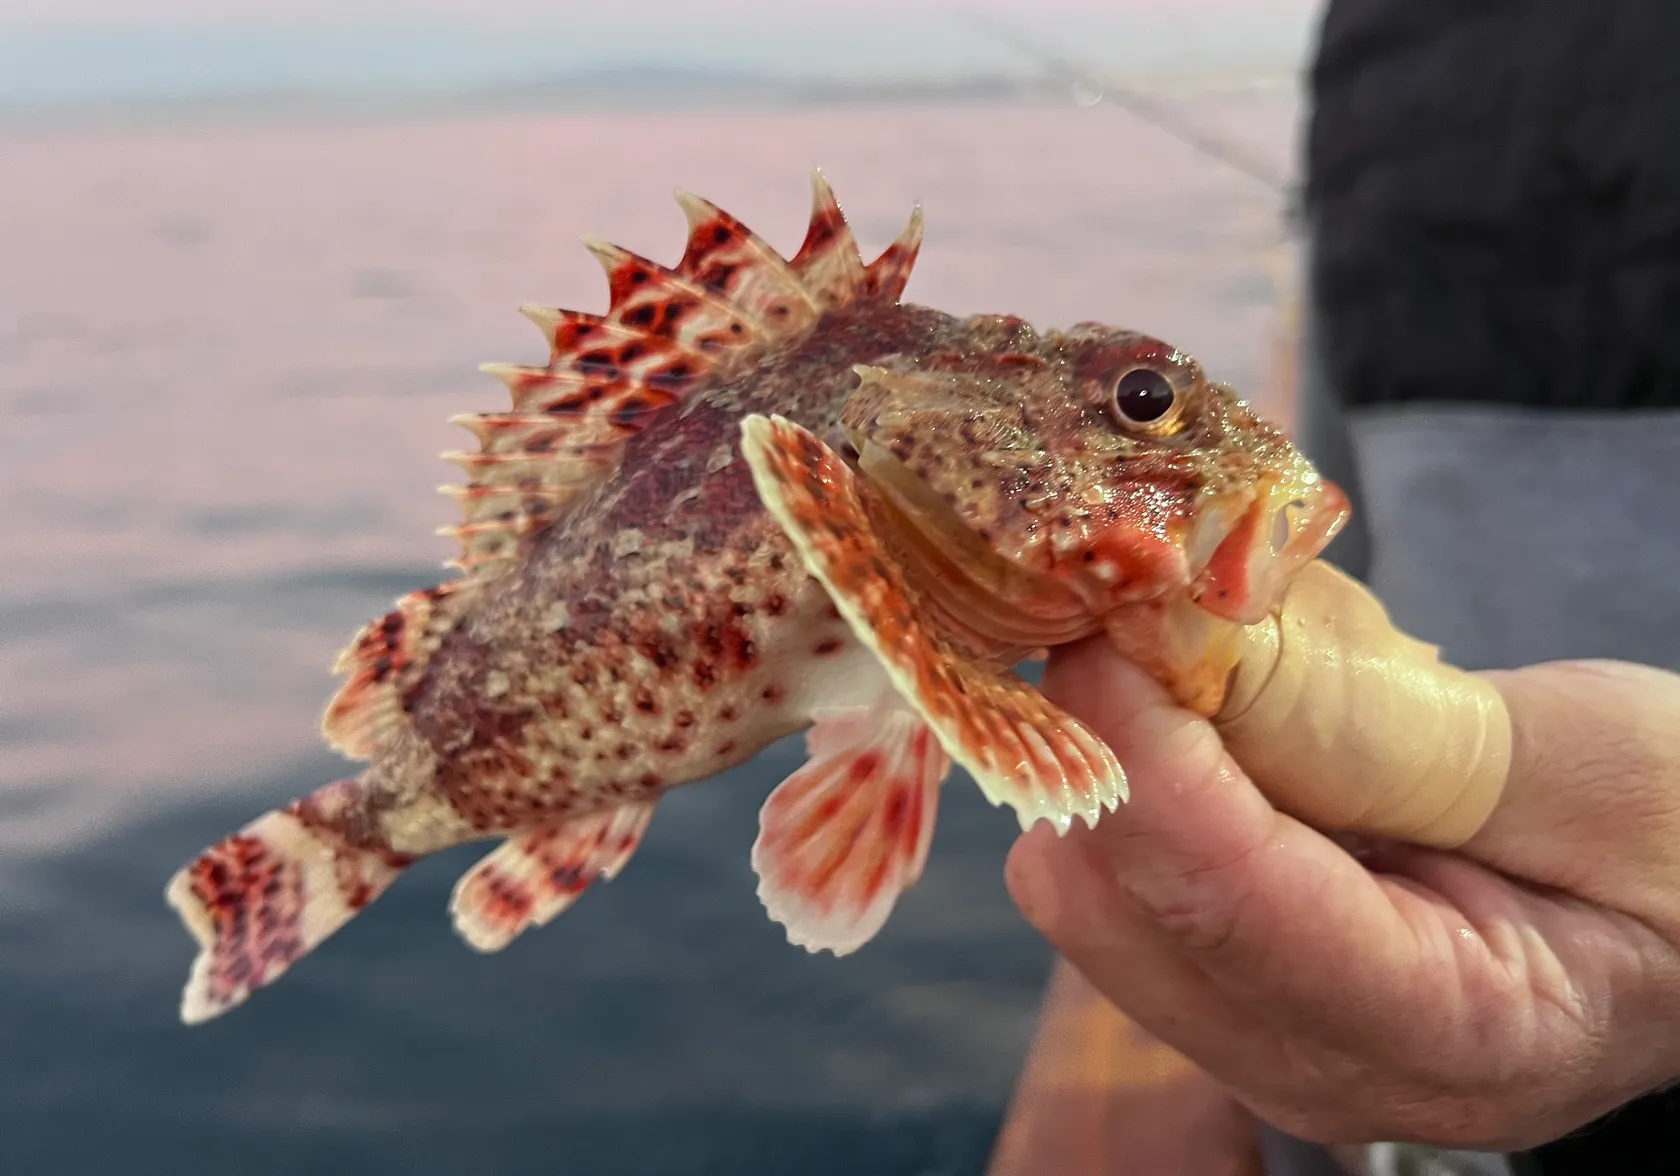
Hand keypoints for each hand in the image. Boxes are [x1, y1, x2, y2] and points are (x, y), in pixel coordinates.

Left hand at [1006, 643, 1679, 1149]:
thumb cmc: (1678, 844)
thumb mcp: (1591, 770)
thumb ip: (1389, 730)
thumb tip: (1197, 652)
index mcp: (1450, 1034)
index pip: (1227, 907)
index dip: (1145, 760)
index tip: (1099, 635)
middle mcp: (1321, 1064)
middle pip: (1116, 912)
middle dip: (1103, 749)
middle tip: (1136, 605)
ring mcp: (1260, 1033)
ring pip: (1091, 894)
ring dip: (1107, 757)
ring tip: (1182, 653)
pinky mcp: (1224, 984)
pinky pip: (1115, 881)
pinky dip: (1128, 780)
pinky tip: (1199, 716)